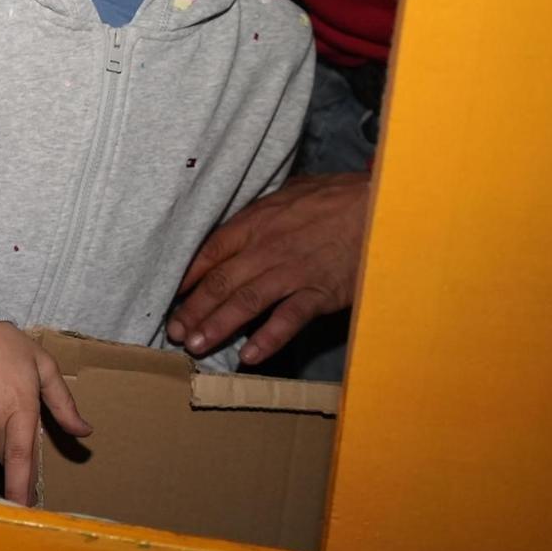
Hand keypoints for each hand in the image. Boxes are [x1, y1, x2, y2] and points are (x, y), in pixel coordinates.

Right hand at [0, 322, 90, 506]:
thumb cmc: (10, 347)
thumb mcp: (44, 367)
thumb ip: (64, 403)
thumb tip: (85, 432)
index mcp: (19, 406)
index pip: (19, 455)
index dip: (20, 485)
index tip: (24, 509)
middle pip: (6, 459)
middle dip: (17, 470)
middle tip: (27, 474)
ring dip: (0, 442)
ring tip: (3, 412)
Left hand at [167, 172, 369, 364]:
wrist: (382, 204)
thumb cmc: (337, 197)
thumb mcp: (291, 194)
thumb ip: (263, 212)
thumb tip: (242, 221)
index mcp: (255, 223)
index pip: (209, 252)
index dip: (186, 277)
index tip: (169, 296)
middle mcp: (266, 249)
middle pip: (220, 283)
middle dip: (193, 310)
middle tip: (175, 332)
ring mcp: (292, 271)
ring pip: (245, 302)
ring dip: (217, 326)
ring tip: (196, 346)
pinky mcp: (319, 291)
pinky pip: (288, 319)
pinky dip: (268, 339)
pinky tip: (249, 356)